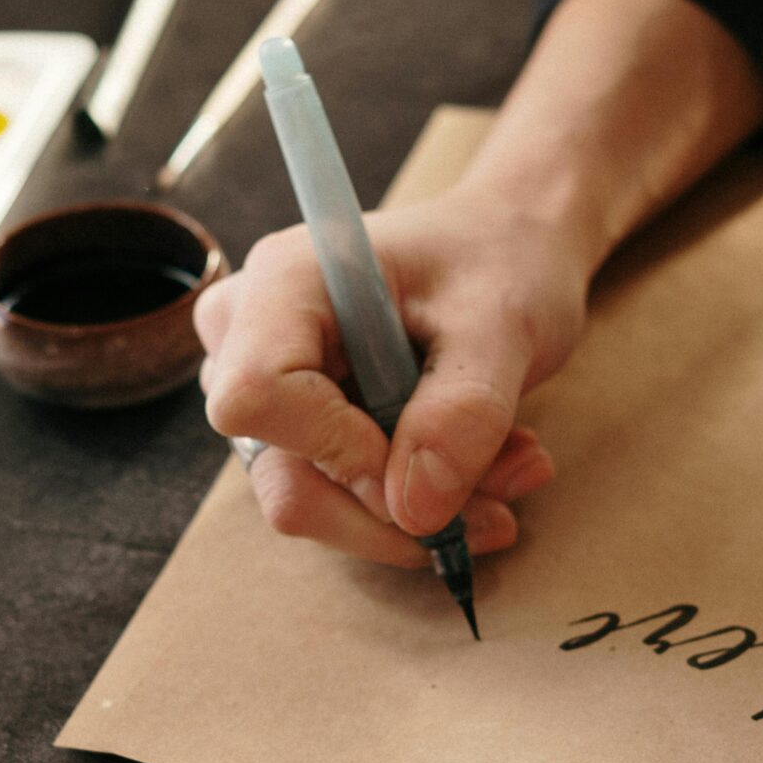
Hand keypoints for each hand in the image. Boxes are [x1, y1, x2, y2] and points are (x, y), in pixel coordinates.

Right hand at [196, 182, 586, 565]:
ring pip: (311, 504)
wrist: (510, 248)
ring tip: (511, 470)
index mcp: (284, 283)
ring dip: (420, 514)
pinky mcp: (297, 428)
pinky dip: (419, 504)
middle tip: (499, 507)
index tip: (424, 456)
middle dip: (396, 512)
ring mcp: (268, 389)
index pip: (255, 399)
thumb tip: (414, 514)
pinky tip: (486, 469)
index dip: (338, 451)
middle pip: (282, 478)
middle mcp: (250, 337)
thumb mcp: (505, 325)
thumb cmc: (501, 260)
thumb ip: (463, 412)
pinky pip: (338, 501)